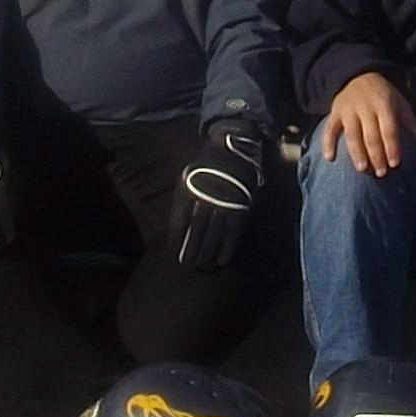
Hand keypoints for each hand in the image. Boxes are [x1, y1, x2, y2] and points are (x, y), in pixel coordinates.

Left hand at [171, 119, 269, 272]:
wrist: (231, 149)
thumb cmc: (204, 166)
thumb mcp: (185, 176)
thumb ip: (182, 200)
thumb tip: (177, 229)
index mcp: (188, 190)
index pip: (180, 223)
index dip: (177, 241)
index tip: (175, 254)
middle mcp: (205, 198)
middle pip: (196, 233)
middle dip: (191, 252)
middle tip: (188, 266)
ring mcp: (224, 204)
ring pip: (213, 236)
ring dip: (207, 254)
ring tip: (203, 266)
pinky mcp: (240, 208)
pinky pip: (232, 234)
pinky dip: (227, 249)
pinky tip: (222, 260)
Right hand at [316, 73, 415, 178]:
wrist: (357, 74)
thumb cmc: (382, 94)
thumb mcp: (398, 101)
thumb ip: (408, 121)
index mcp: (384, 104)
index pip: (389, 129)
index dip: (392, 147)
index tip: (394, 164)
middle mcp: (366, 107)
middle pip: (371, 135)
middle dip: (376, 155)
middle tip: (380, 173)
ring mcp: (349, 109)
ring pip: (352, 134)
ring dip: (356, 153)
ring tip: (362, 169)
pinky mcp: (335, 112)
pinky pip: (330, 128)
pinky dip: (328, 143)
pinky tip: (330, 159)